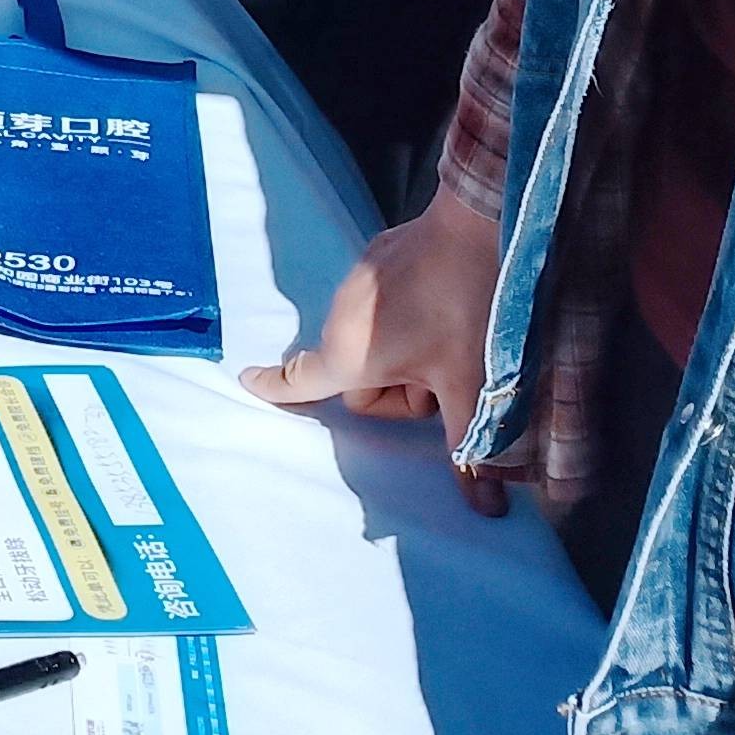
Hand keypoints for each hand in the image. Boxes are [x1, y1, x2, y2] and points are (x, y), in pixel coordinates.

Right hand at [241, 193, 511, 512]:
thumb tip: (486, 509)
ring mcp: (355, 283)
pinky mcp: (375, 257)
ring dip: (400, 353)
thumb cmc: (465, 310)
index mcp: (349, 355)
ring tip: (447, 338)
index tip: (248, 383)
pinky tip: (441, 302)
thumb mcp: (468, 385)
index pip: (298, 381)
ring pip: (370, 340)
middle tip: (440, 377)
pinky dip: (401, 315)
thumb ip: (469, 450)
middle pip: (357, 377)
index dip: (275, 388)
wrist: (478, 225)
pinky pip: (377, 303)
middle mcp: (339, 319)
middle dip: (395, 388)